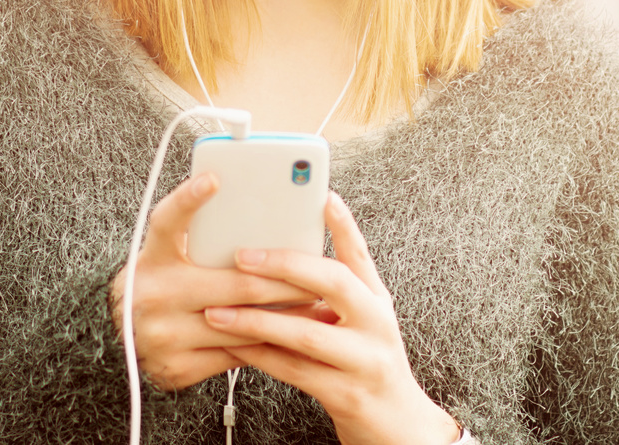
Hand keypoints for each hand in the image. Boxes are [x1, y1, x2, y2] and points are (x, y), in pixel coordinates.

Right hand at [112, 172, 312, 390]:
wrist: (129, 343)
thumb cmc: (163, 287)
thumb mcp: (170, 257)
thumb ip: (200, 237)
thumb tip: (253, 207)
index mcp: (152, 258)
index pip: (167, 222)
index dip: (189, 199)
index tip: (214, 179)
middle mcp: (153, 294)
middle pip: (236, 284)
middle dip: (284, 281)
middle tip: (317, 275)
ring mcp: (163, 335)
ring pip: (242, 324)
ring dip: (284, 316)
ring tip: (315, 305)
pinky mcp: (177, 367)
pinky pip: (235, 354)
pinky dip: (266, 344)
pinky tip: (289, 335)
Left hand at [203, 191, 461, 444]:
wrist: (399, 427)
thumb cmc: (369, 364)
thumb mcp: (364, 321)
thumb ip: (340, 288)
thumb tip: (298, 249)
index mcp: (377, 301)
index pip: (360, 254)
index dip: (342, 224)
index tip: (322, 196)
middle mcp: (376, 325)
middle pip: (335, 283)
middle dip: (286, 265)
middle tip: (243, 256)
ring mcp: (364, 360)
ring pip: (307, 332)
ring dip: (258, 319)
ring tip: (219, 310)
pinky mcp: (346, 394)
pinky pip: (296, 371)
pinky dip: (262, 356)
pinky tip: (235, 345)